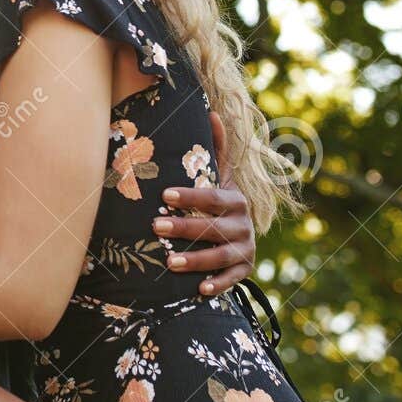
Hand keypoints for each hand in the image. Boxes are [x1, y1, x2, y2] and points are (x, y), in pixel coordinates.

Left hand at [154, 111, 255, 295]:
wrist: (243, 235)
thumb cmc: (220, 202)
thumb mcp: (220, 176)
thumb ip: (217, 149)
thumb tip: (212, 112)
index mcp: (235, 199)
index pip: (212, 197)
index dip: (190, 196)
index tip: (164, 195)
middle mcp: (243, 224)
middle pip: (213, 228)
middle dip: (185, 227)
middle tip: (155, 226)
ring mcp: (245, 249)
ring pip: (220, 256)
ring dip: (195, 260)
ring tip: (169, 261)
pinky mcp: (244, 271)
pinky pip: (232, 281)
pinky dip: (218, 285)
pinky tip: (198, 289)